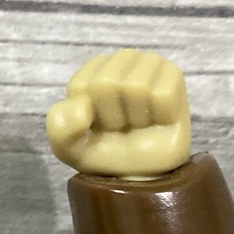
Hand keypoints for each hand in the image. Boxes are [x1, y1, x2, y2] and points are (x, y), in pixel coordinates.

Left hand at [45, 50, 189, 177]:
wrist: (135, 174)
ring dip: (135, 116)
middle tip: (120, 126)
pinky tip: (157, 119)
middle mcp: (121, 60)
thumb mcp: (67, 146)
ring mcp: (149, 65)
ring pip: (136, 86)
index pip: (81, 85)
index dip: (88, 115)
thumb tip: (84, 108)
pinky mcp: (173, 78)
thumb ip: (59, 127)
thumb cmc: (103, 151)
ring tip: (138, 123)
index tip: (98, 124)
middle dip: (111, 116)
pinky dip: (158, 115)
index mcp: (92, 69)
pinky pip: (161, 94)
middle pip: (107, 83)